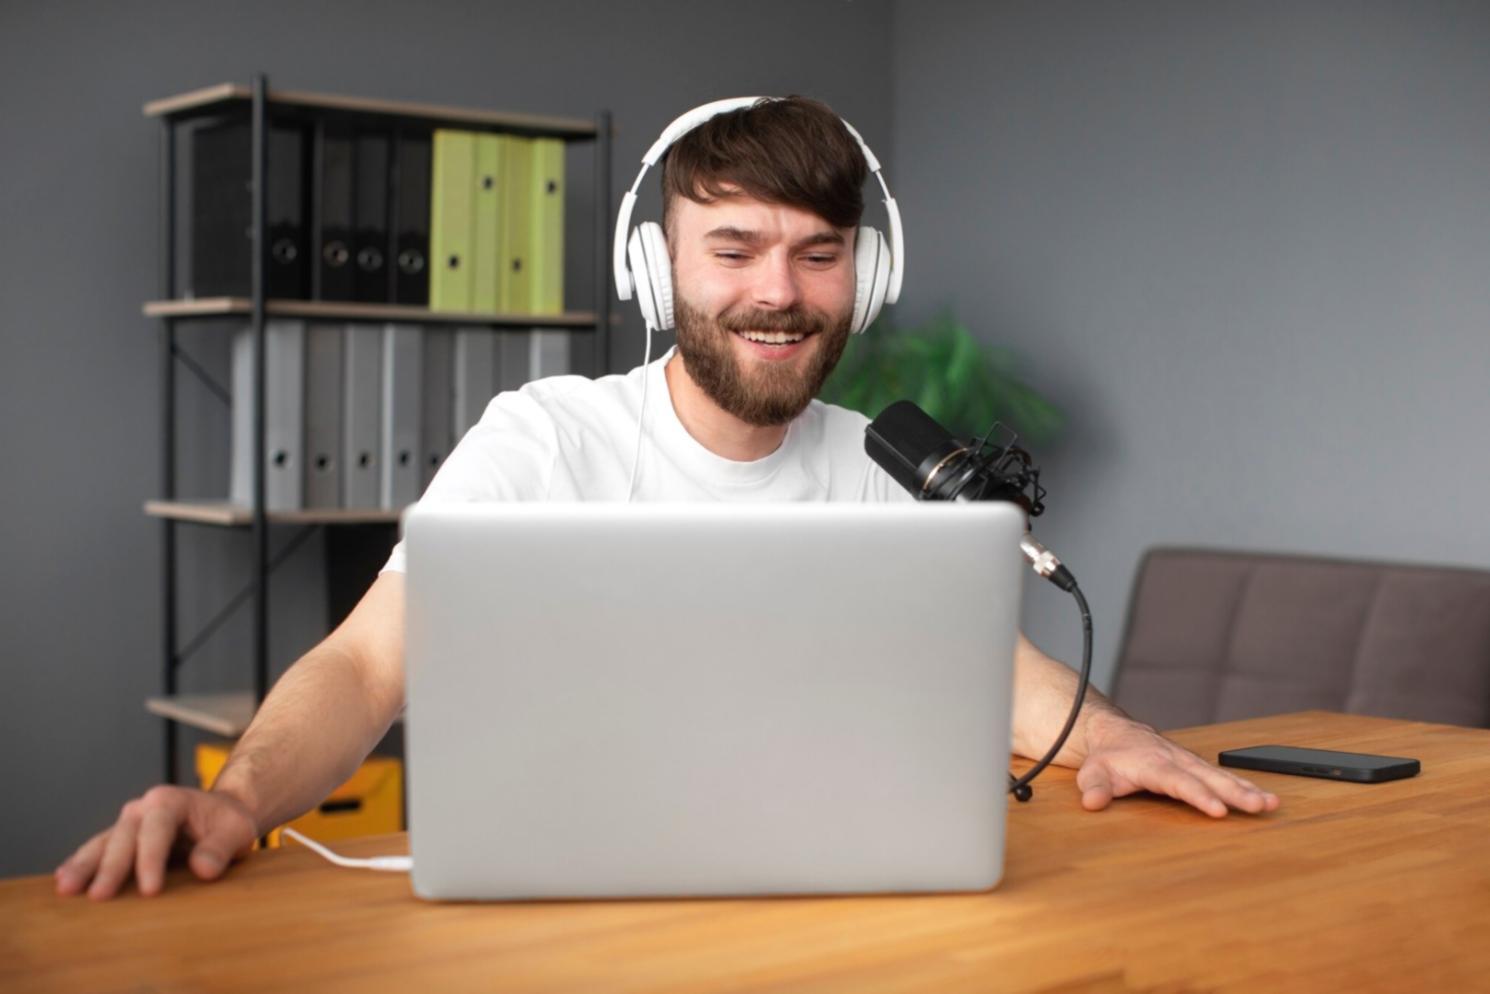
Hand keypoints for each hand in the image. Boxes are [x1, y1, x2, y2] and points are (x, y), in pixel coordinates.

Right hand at [54, 785, 257, 898]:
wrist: (221, 814)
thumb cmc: (228, 823)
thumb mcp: (237, 832)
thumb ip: (221, 848)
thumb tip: (203, 869)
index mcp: (170, 801)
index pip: (156, 830)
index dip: (151, 860)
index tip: (150, 890)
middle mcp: (142, 808)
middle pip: (122, 838)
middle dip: (111, 868)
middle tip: (99, 897)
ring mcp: (127, 824)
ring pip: (102, 844)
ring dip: (84, 866)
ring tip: (66, 888)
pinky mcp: (120, 840)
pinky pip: (98, 851)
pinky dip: (82, 865)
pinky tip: (64, 881)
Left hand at [1076, 716, 1280, 817]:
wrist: (1114, 733)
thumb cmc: (1106, 758)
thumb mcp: (1092, 772)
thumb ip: (1095, 787)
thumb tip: (1092, 802)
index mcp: (1153, 764)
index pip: (1178, 782)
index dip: (1199, 796)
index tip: (1218, 810)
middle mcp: (1176, 760)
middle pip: (1209, 778)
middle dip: (1235, 793)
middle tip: (1259, 806)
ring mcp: (1189, 762)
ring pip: (1221, 776)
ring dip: (1247, 790)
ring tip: (1270, 804)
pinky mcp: (1197, 766)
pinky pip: (1223, 777)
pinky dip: (1245, 786)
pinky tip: (1265, 799)